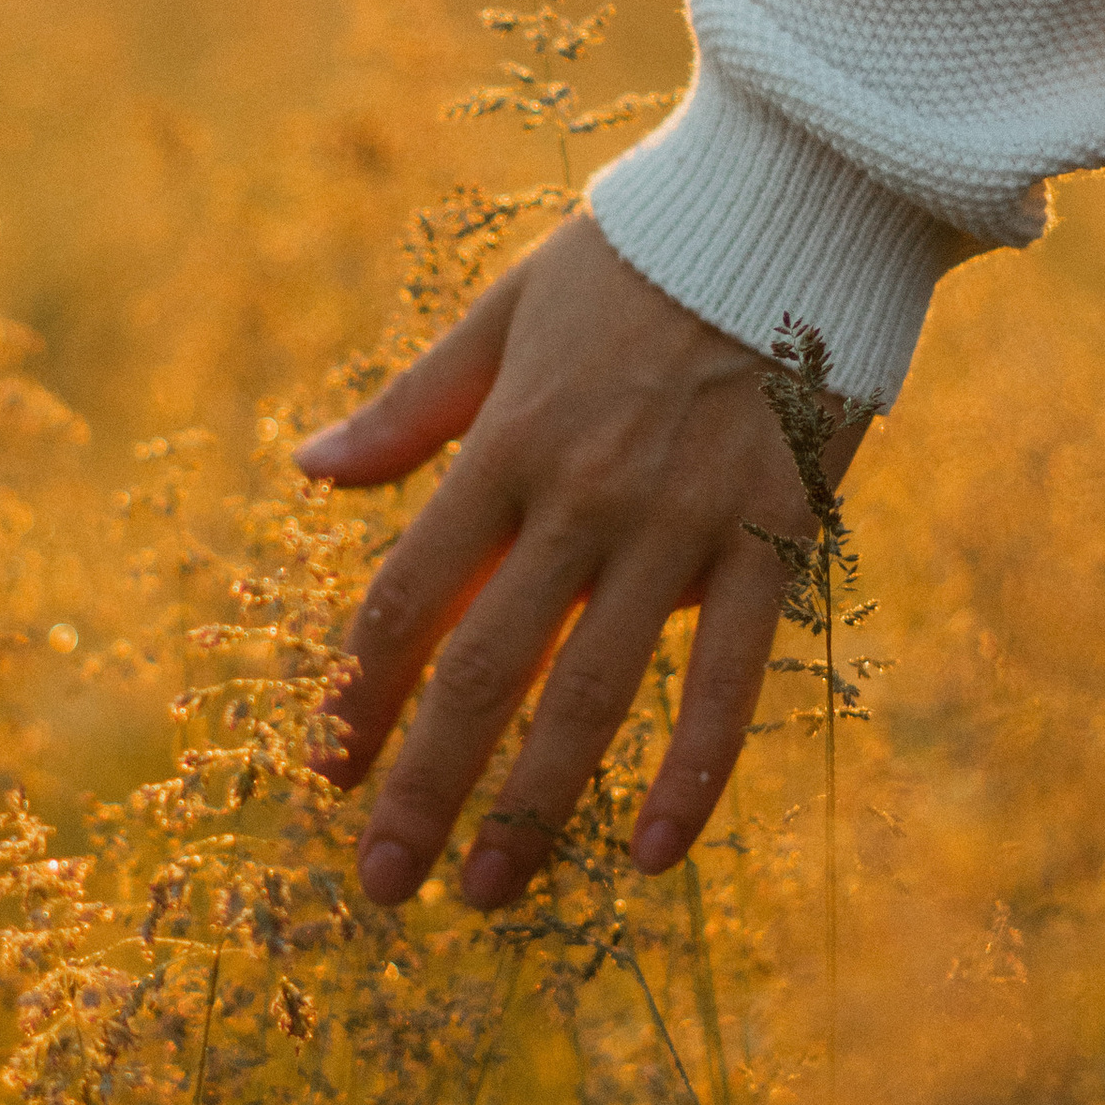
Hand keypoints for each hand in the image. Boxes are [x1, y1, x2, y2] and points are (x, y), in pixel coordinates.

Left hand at [295, 214, 867, 909]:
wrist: (795, 207)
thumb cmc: (640, 258)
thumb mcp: (506, 313)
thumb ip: (413, 408)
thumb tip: (309, 472)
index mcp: (508, 443)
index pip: (410, 596)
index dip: (360, 696)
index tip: (327, 776)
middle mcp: (583, 499)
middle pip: (484, 671)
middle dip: (425, 789)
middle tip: (382, 886)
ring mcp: (682, 527)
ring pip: (593, 694)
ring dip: (534, 807)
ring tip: (488, 896)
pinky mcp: (777, 540)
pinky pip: (730, 681)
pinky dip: (691, 775)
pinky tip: (651, 855)